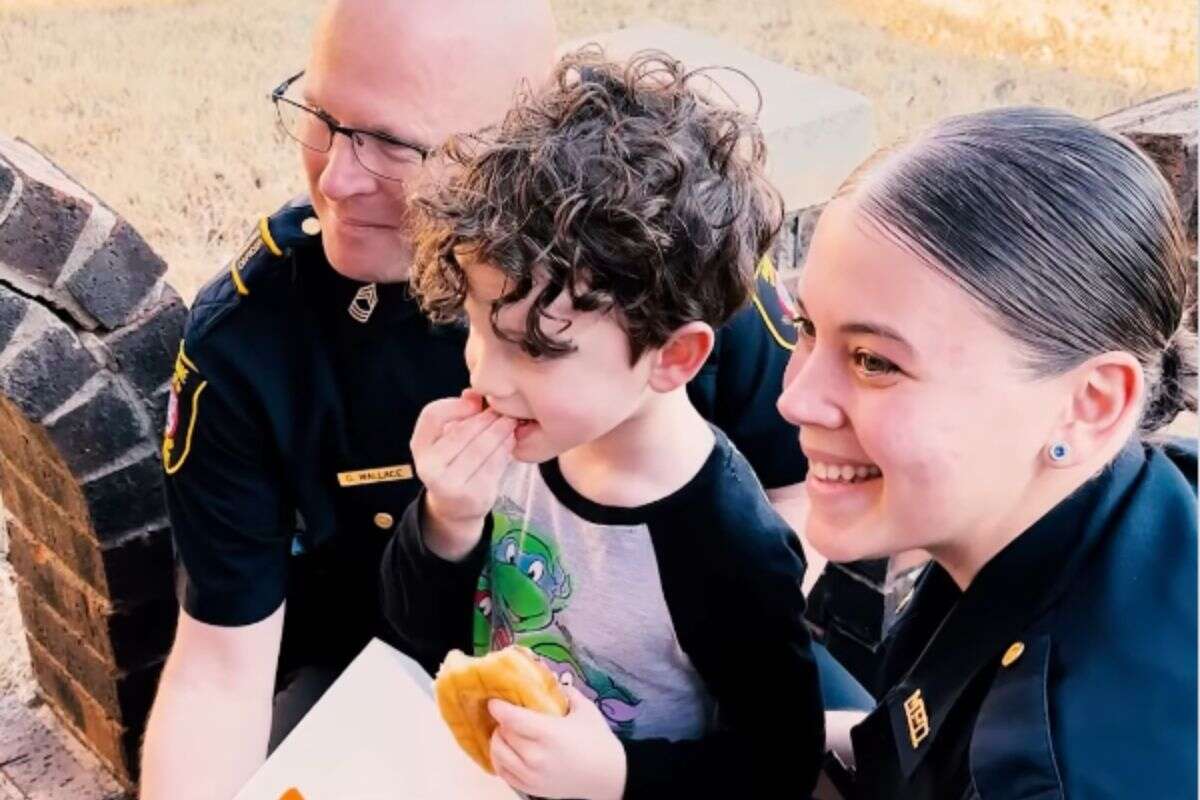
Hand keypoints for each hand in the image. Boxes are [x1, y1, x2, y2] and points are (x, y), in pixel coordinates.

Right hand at [411, 390, 516, 559]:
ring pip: (480, 448)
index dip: (456, 405)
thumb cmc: (453, 463)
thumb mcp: (446, 439)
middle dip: (486, 417)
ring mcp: (450, 485)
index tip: (476, 403)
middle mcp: (429, 468)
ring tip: (511, 421)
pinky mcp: (474, 496)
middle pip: (461, 432)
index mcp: (419, 448)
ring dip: (499, 430)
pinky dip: (505, 448)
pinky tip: (511, 439)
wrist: (455, 508)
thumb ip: (457, 414)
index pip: (432, 416)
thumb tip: (474, 394)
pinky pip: (494, 465)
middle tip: (504, 409)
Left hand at [487, 687, 626, 799]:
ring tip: (505, 733)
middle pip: (503, 735)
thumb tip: (549, 677)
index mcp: (549, 734)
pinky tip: (506, 751)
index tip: (494, 701)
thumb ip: (566, 692)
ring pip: (499, 755)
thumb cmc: (598, 741)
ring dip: (498, 741)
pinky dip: (500, 760)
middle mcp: (536, 756)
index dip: (499, 708)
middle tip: (506, 715)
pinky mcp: (531, 789)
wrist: (609, 776)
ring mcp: (532, 776)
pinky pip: (504, 774)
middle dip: (501, 723)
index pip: (512, 719)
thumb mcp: (585, 710)